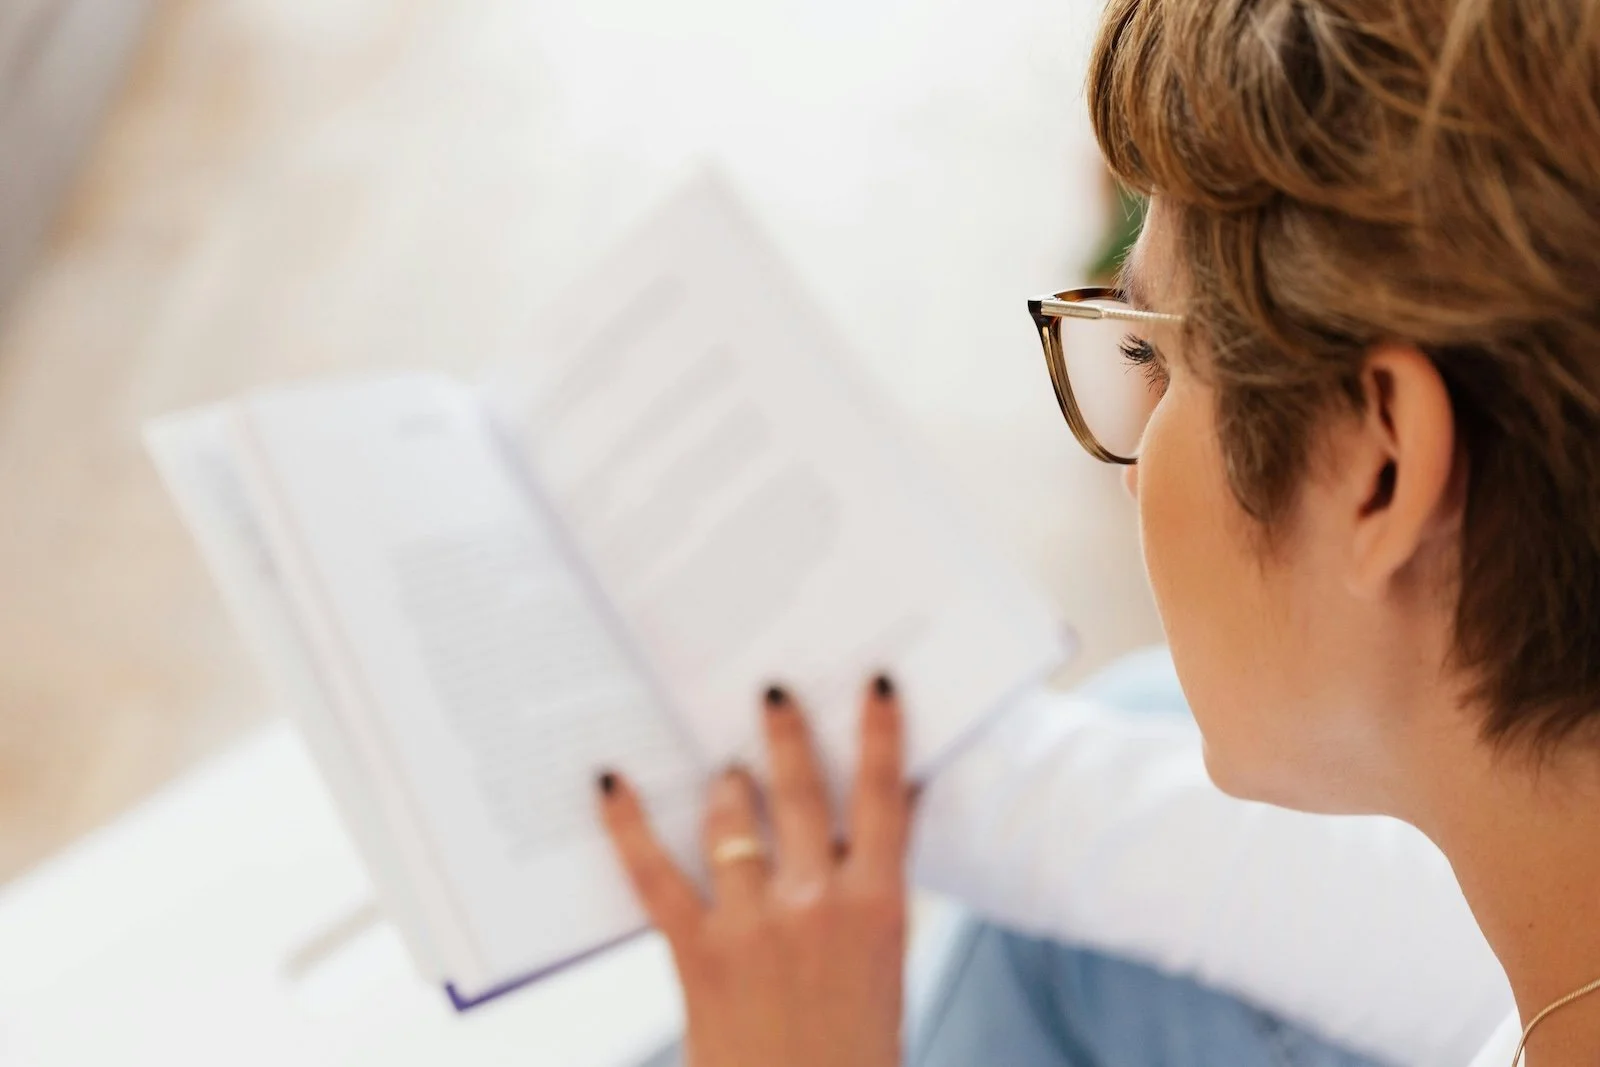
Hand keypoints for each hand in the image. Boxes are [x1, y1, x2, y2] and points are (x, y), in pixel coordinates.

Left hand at [598, 677, 913, 1066]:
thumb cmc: (854, 1059)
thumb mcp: (886, 972)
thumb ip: (873, 897)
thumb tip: (872, 827)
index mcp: (878, 909)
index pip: (884, 799)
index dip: (880, 737)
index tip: (875, 687)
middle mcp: (816, 904)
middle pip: (801, 792)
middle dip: (786, 734)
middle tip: (771, 691)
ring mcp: (754, 926)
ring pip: (733, 820)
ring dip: (726, 781)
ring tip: (723, 763)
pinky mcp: (699, 956)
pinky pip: (655, 874)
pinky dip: (629, 825)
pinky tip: (611, 785)